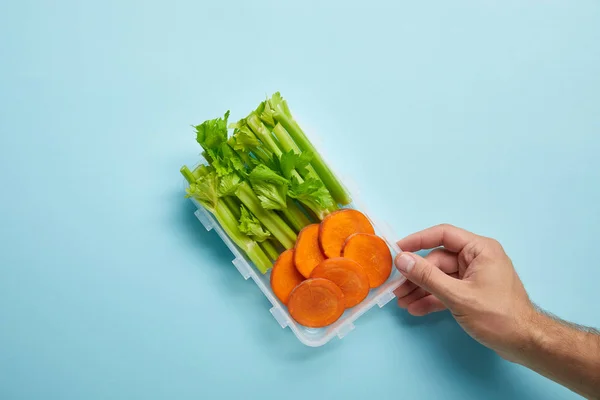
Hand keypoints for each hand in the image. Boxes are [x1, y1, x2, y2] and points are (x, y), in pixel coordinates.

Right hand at [393, 224, 536, 360]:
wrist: (526, 344)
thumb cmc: (497, 316)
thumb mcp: (458, 296)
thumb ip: (428, 277)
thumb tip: (402, 260)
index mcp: (479, 249)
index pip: (443, 235)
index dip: (417, 240)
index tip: (396, 250)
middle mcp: (477, 258)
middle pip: (438, 260)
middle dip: (416, 275)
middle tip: (395, 287)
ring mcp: (474, 276)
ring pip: (440, 277)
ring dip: (421, 289)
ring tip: (401, 302)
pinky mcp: (472, 293)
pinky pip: (447, 290)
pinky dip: (432, 298)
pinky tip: (416, 308)